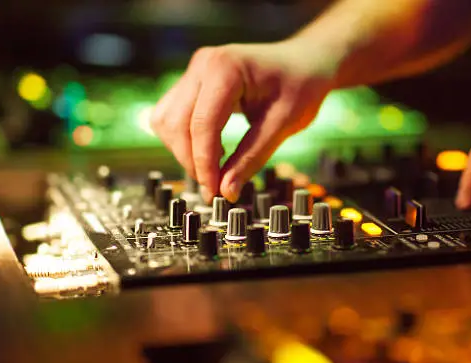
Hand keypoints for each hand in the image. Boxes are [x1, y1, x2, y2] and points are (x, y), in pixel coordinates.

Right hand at [151, 40, 336, 202]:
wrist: (304, 62)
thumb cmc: (300, 85)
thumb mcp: (283, 124)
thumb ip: (252, 158)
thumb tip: (227, 192)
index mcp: (226, 68)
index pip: (202, 124)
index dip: (204, 164)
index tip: (215, 192)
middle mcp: (203, 65)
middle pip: (176, 123)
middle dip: (191, 161)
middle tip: (215, 189)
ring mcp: (194, 72)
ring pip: (166, 121)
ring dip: (183, 151)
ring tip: (214, 169)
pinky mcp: (192, 83)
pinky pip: (171, 115)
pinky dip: (182, 140)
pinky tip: (209, 151)